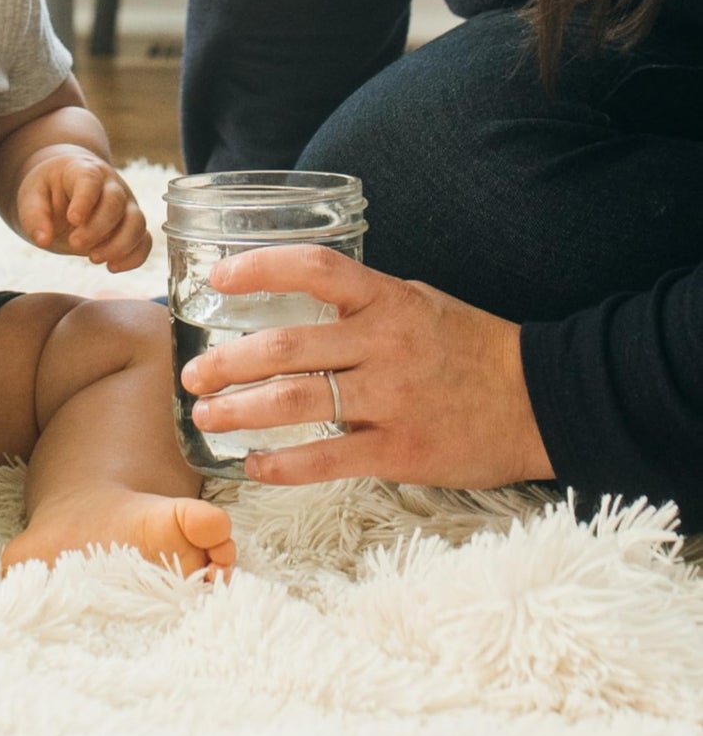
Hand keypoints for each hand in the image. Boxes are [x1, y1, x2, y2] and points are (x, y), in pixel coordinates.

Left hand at [15, 146, 151, 271]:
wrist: (65, 187)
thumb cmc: (48, 190)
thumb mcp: (31, 197)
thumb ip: (34, 217)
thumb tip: (42, 240)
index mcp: (83, 171)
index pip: (90, 181)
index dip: (85, 201)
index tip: (72, 220)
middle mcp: (111, 184)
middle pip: (116, 203)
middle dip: (97, 228)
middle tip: (74, 243)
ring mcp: (126, 204)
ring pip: (137, 222)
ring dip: (119, 245)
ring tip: (93, 258)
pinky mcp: (132, 224)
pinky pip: (144, 240)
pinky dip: (134, 257)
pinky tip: (112, 267)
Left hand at [178, 245, 553, 489]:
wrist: (543, 401)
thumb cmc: (468, 347)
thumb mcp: (417, 302)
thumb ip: (359, 302)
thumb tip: (292, 296)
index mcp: (388, 299)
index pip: (315, 269)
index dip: (261, 269)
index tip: (218, 280)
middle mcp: (385, 344)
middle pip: (286, 348)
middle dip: (227, 363)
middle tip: (191, 374)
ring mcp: (392, 399)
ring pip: (296, 403)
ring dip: (240, 412)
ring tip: (206, 417)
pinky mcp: (402, 450)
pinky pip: (328, 459)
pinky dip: (282, 466)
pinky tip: (252, 467)